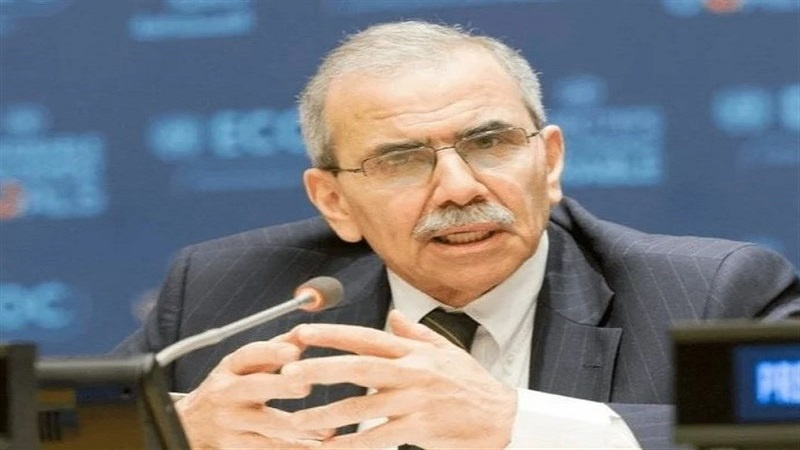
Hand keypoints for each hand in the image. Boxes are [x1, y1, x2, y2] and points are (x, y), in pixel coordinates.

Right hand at [175, 338, 334, 448]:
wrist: (192, 424)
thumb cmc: (229, 387)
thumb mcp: (244, 366)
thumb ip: (276, 349)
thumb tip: (307, 330)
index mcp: (230, 367)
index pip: (249, 354)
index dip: (272, 351)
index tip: (295, 351)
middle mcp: (226, 393)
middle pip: (254, 388)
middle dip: (280, 386)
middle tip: (305, 386)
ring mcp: (229, 422)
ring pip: (266, 424)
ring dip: (298, 428)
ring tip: (327, 429)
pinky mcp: (236, 446)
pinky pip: (268, 448)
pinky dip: (294, 447)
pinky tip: (316, 446)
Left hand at [282, 310, 516, 448]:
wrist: (502, 418)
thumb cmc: (471, 383)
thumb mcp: (447, 349)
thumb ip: (415, 334)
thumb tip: (393, 315)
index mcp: (413, 352)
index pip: (366, 338)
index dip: (333, 334)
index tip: (303, 331)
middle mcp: (411, 373)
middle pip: (358, 368)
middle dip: (320, 368)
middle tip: (288, 371)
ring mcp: (414, 402)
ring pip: (361, 408)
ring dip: (326, 415)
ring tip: (296, 420)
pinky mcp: (419, 429)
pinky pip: (378, 439)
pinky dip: (351, 446)